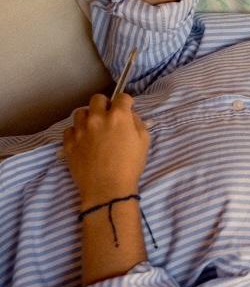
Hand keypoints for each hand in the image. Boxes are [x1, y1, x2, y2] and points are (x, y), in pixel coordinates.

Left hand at [63, 93, 149, 209]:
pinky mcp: (68, 143)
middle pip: (97, 99)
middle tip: (109, 116)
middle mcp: (97, 118)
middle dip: (105, 104)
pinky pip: (69, 130)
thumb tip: (130, 116)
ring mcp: (80, 130)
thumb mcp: (144, 141)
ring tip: (93, 128)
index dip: (126, 102)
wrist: (107, 189)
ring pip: (80, 112)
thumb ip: (137, 123)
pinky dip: (76, 132)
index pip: (122, 97)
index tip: (127, 108)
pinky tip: (83, 140)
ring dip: (88, 116)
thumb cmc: (130, 166)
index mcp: (118, 116)